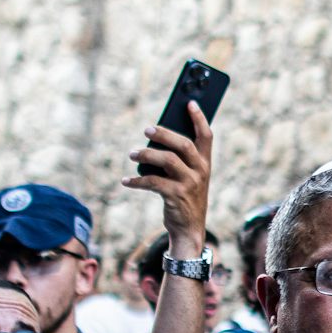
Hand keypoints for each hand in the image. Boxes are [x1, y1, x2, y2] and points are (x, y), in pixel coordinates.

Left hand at [121, 102, 211, 255]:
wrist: (189, 230)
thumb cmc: (185, 197)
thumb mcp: (189, 176)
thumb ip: (180, 158)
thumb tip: (154, 137)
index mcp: (205, 163)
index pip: (206, 135)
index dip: (199, 118)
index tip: (189, 102)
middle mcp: (200, 171)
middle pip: (183, 144)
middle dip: (163, 133)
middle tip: (146, 130)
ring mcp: (189, 184)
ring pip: (167, 160)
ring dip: (146, 155)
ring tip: (132, 154)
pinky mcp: (175, 197)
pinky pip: (153, 182)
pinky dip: (136, 181)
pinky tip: (125, 181)